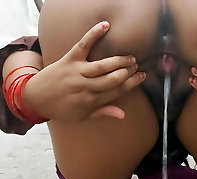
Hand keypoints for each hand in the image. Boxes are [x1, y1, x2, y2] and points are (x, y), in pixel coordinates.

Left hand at [23, 21, 145, 120]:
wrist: (37, 98)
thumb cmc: (61, 109)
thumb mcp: (83, 116)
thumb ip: (103, 112)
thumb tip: (123, 114)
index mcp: (92, 100)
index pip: (117, 91)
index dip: (131, 84)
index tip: (141, 77)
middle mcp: (87, 86)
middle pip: (113, 79)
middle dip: (128, 72)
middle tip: (136, 66)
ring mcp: (78, 71)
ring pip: (103, 65)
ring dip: (119, 60)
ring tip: (130, 57)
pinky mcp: (69, 59)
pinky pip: (83, 45)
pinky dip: (94, 34)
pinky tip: (105, 26)